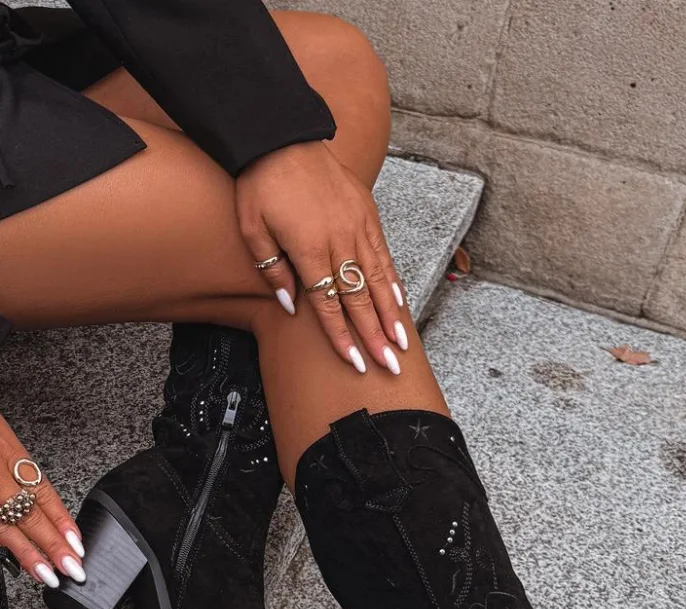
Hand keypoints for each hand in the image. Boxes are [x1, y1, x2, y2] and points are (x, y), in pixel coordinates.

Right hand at [0, 413, 84, 587]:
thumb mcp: (4, 442)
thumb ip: (18, 470)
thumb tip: (44, 508)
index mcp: (9, 451)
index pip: (43, 491)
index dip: (62, 521)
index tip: (77, 545)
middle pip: (28, 513)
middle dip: (51, 544)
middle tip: (71, 568)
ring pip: (4, 526)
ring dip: (26, 553)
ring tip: (46, 575)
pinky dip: (4, 544)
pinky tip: (16, 560)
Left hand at [236, 141, 407, 374]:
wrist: (280, 135)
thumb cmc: (260, 183)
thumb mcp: (252, 229)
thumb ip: (272, 269)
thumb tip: (291, 306)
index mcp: (309, 247)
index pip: (329, 303)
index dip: (343, 336)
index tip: (356, 362)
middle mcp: (338, 238)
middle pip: (359, 298)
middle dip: (375, 336)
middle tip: (390, 365)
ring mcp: (357, 224)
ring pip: (377, 278)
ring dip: (390, 314)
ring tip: (402, 342)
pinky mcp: (367, 212)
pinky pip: (383, 252)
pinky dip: (392, 280)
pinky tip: (399, 302)